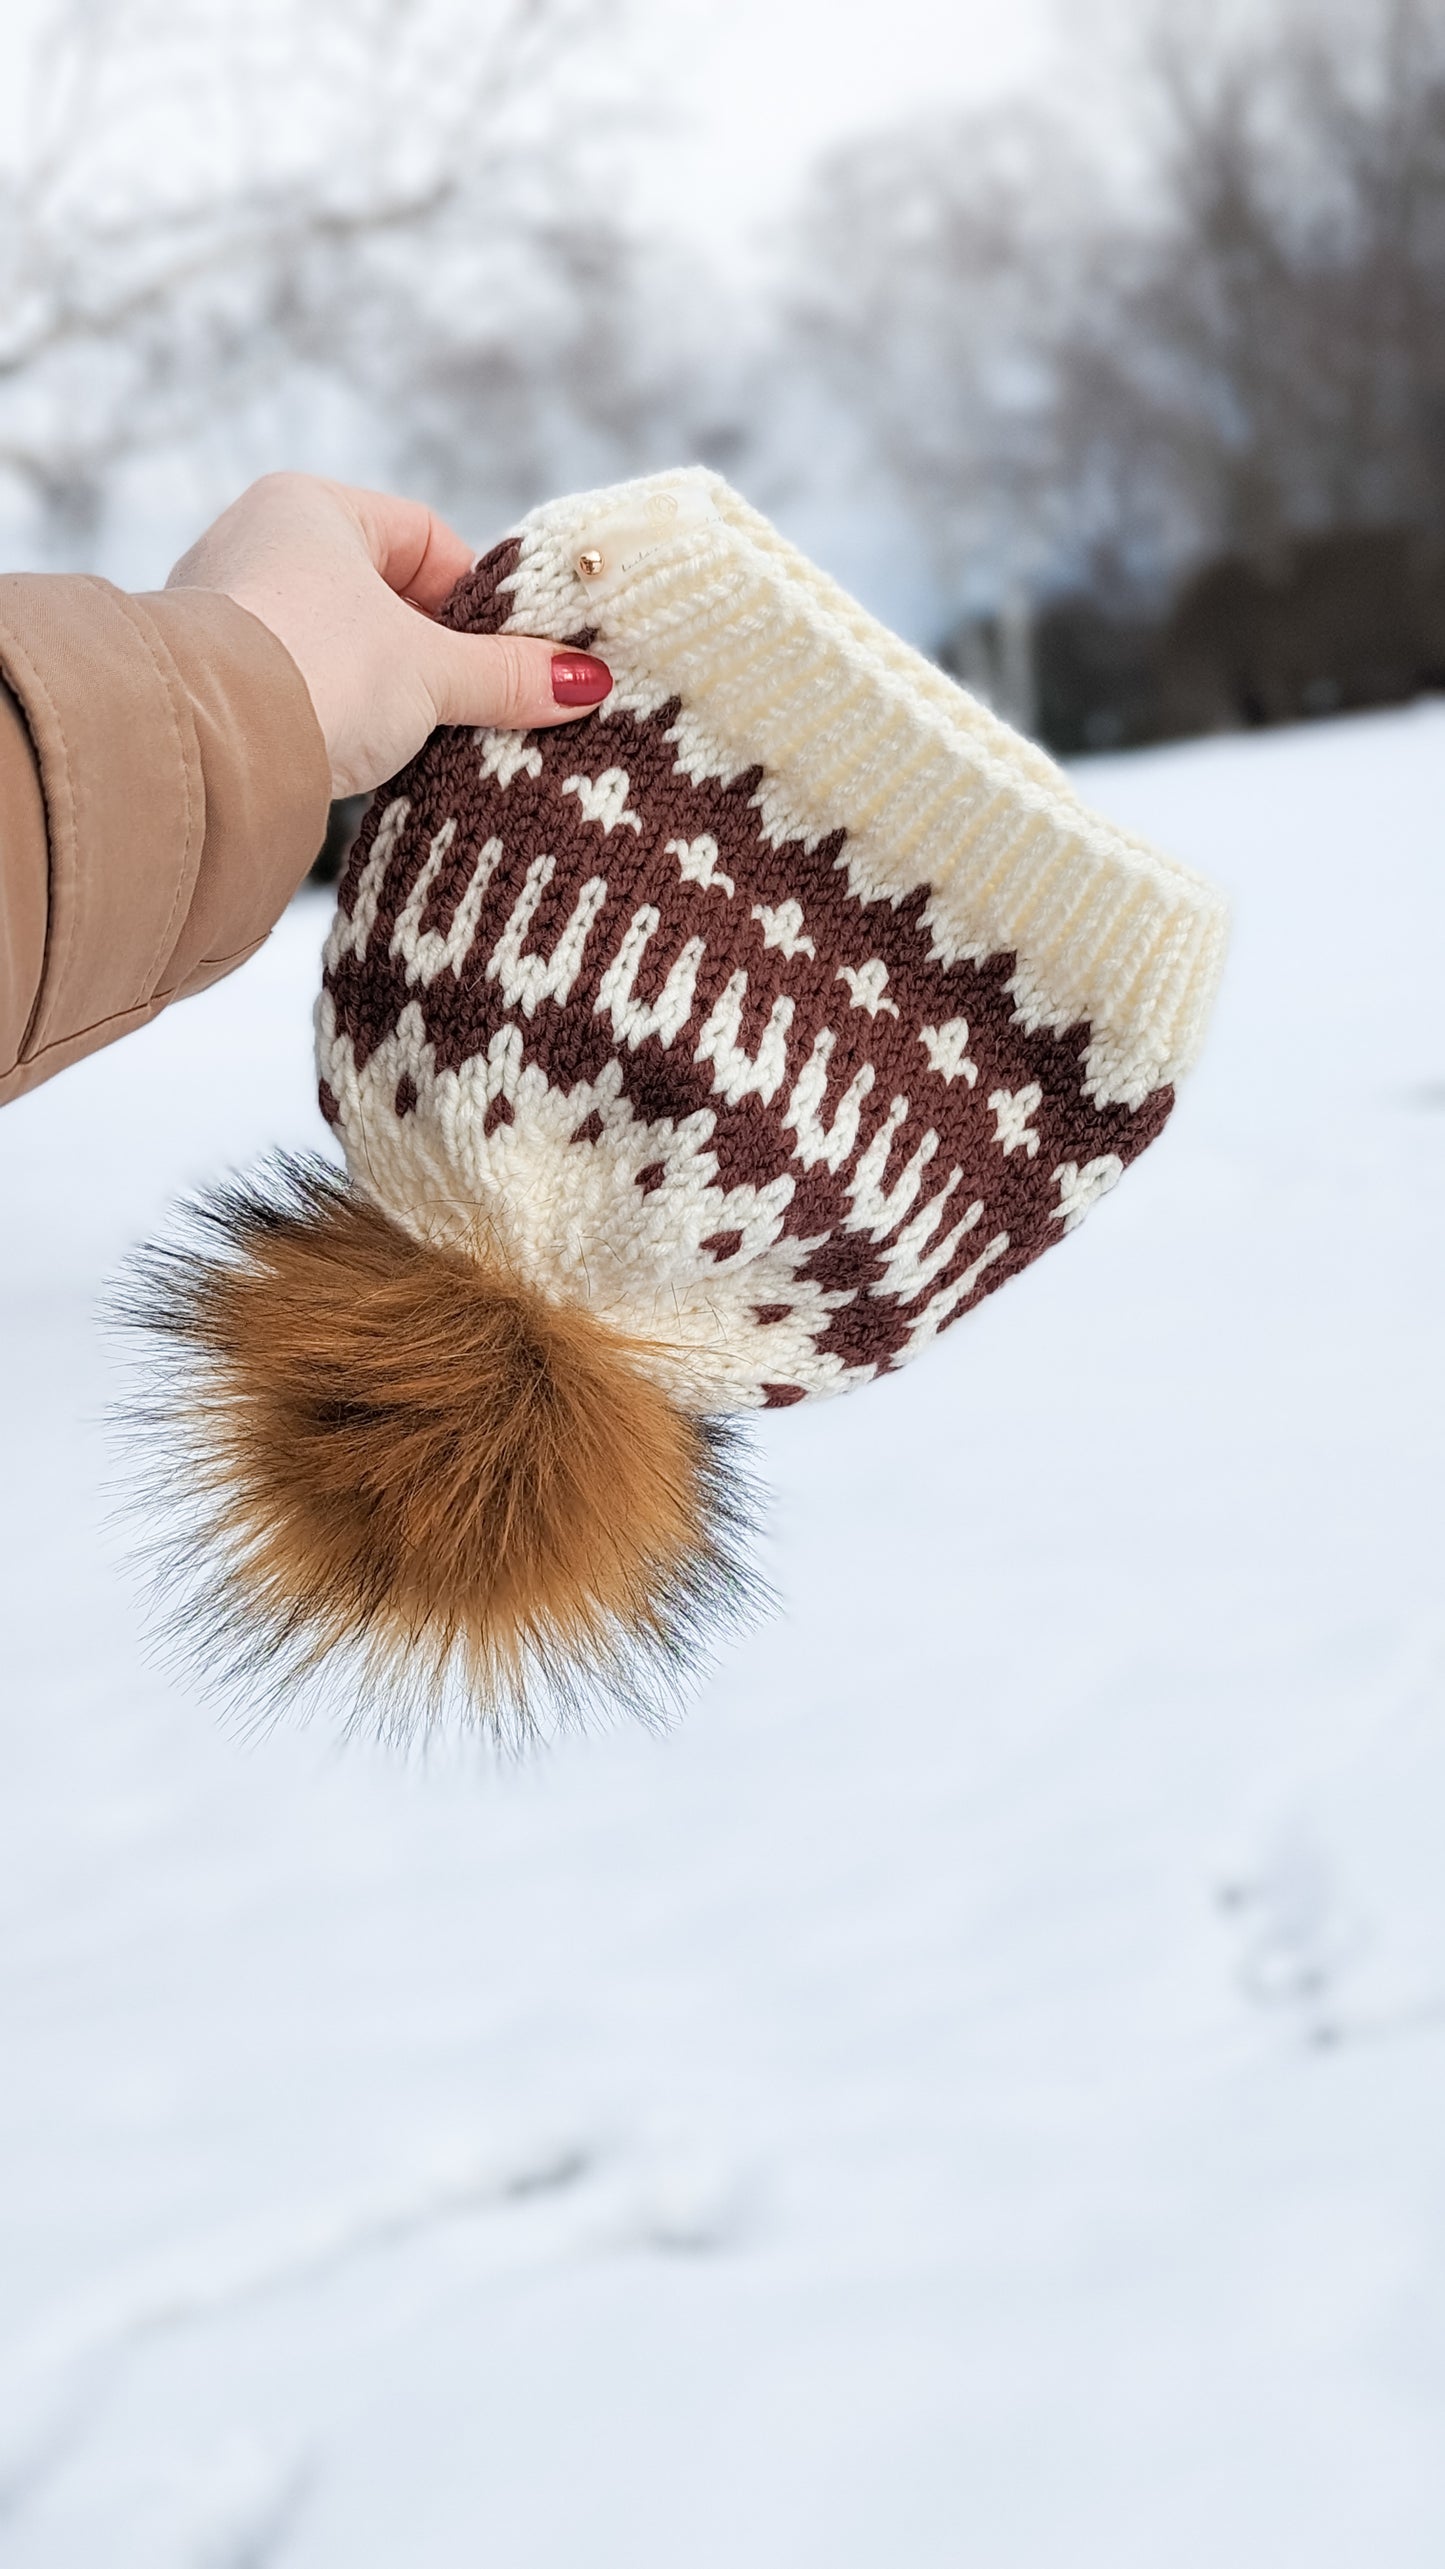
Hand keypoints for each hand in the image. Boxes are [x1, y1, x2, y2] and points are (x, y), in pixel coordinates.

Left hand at [166, 472, 611, 796]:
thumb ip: (506, 675)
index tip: (508, 656)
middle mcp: (259, 542)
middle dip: (436, 653)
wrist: (208, 747)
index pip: (426, 540)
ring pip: (343, 645)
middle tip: (478, 703)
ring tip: (424, 736)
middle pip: (385, 596)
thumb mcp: (431, 673)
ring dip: (389, 690)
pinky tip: (362, 753)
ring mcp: (229, 610)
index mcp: (312, 506)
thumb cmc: (317, 671)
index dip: (477, 601)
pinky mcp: (215, 676)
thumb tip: (585, 682)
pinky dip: (339, 715)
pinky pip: (302, 685)